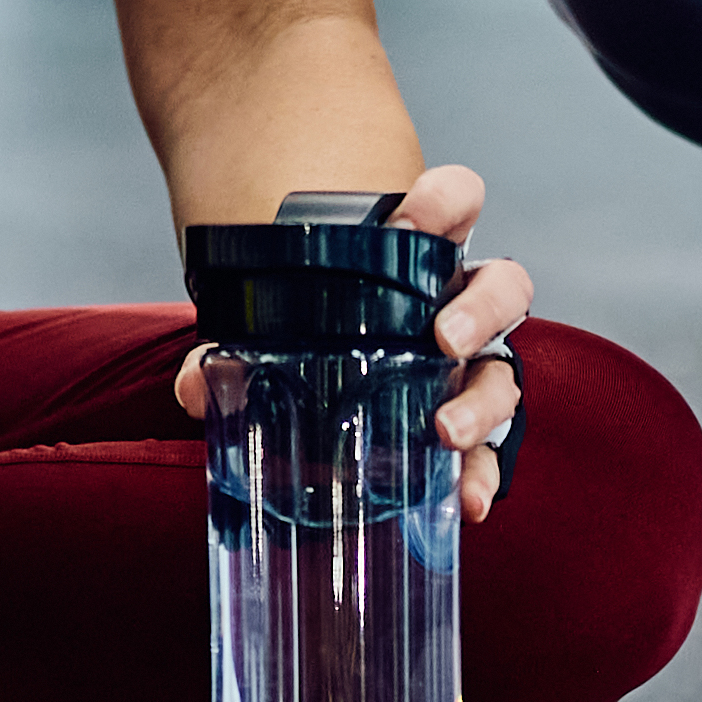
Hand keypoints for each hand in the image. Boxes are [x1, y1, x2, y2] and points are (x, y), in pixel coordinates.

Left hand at [171, 165, 536, 522]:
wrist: (322, 389)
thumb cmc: (311, 334)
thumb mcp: (274, 330)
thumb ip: (232, 349)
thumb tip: (197, 385)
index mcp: (420, 259)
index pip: (458, 204)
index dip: (447, 201)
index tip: (411, 223)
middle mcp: (459, 306)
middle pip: (503, 287)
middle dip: (481, 308)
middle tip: (441, 338)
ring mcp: (471, 366)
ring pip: (504, 368)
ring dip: (484, 400)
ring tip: (446, 432)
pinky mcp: (469, 421)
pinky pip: (494, 446)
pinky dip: (484, 473)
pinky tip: (469, 500)